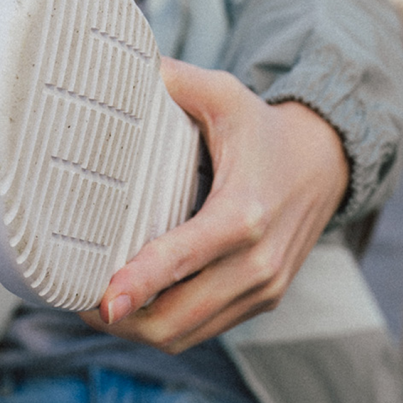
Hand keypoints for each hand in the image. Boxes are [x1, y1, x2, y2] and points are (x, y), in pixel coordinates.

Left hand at [80, 57, 349, 352]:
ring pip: (186, 334)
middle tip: (76, 296)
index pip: (185, 257)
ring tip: (96, 305)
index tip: (103, 300)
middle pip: (177, 317)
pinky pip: (203, 331)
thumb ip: (174, 81)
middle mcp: (259, 261)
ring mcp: (264, 288)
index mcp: (245, 211)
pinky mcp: (263, 301)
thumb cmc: (262, 128)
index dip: (140, 284)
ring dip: (137, 329)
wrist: (326, 163)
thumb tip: (118, 68)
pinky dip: (164, 327)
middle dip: (121, 319)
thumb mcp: (224, 95)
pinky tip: (134, 306)